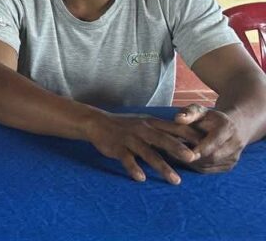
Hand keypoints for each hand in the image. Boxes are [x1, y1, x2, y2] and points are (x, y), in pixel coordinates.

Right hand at [85, 111, 201, 183]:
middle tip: (194, 159)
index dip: (190, 135)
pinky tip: (141, 178)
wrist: (97, 123)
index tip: (206, 145)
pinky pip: (126, 159)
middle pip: (163, 139)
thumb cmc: (126, 126)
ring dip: (162, 166)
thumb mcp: (146, 124)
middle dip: (178, 149)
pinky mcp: (117, 147)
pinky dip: (134, 168)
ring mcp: (130, 139)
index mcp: (152, 123)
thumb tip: (189, 142)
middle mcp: (142, 130)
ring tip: (175, 180)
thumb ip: (164, 132)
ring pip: (148, 153)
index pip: (174, 128)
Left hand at [175, 104, 245, 172]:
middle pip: (214, 156)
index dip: (200, 148)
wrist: (229, 126)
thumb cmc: (208, 117)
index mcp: (228, 127)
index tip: (184, 150)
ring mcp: (234, 156)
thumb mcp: (198, 110)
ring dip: (194, 162)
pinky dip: (197, 166)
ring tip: (178, 155)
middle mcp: (235, 143)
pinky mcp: (229, 165)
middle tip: (176, 154)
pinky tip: (186, 160)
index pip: (215, 141)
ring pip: (211, 164)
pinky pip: (212, 170)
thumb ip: (189, 113)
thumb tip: (179, 119)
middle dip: (195, 157)